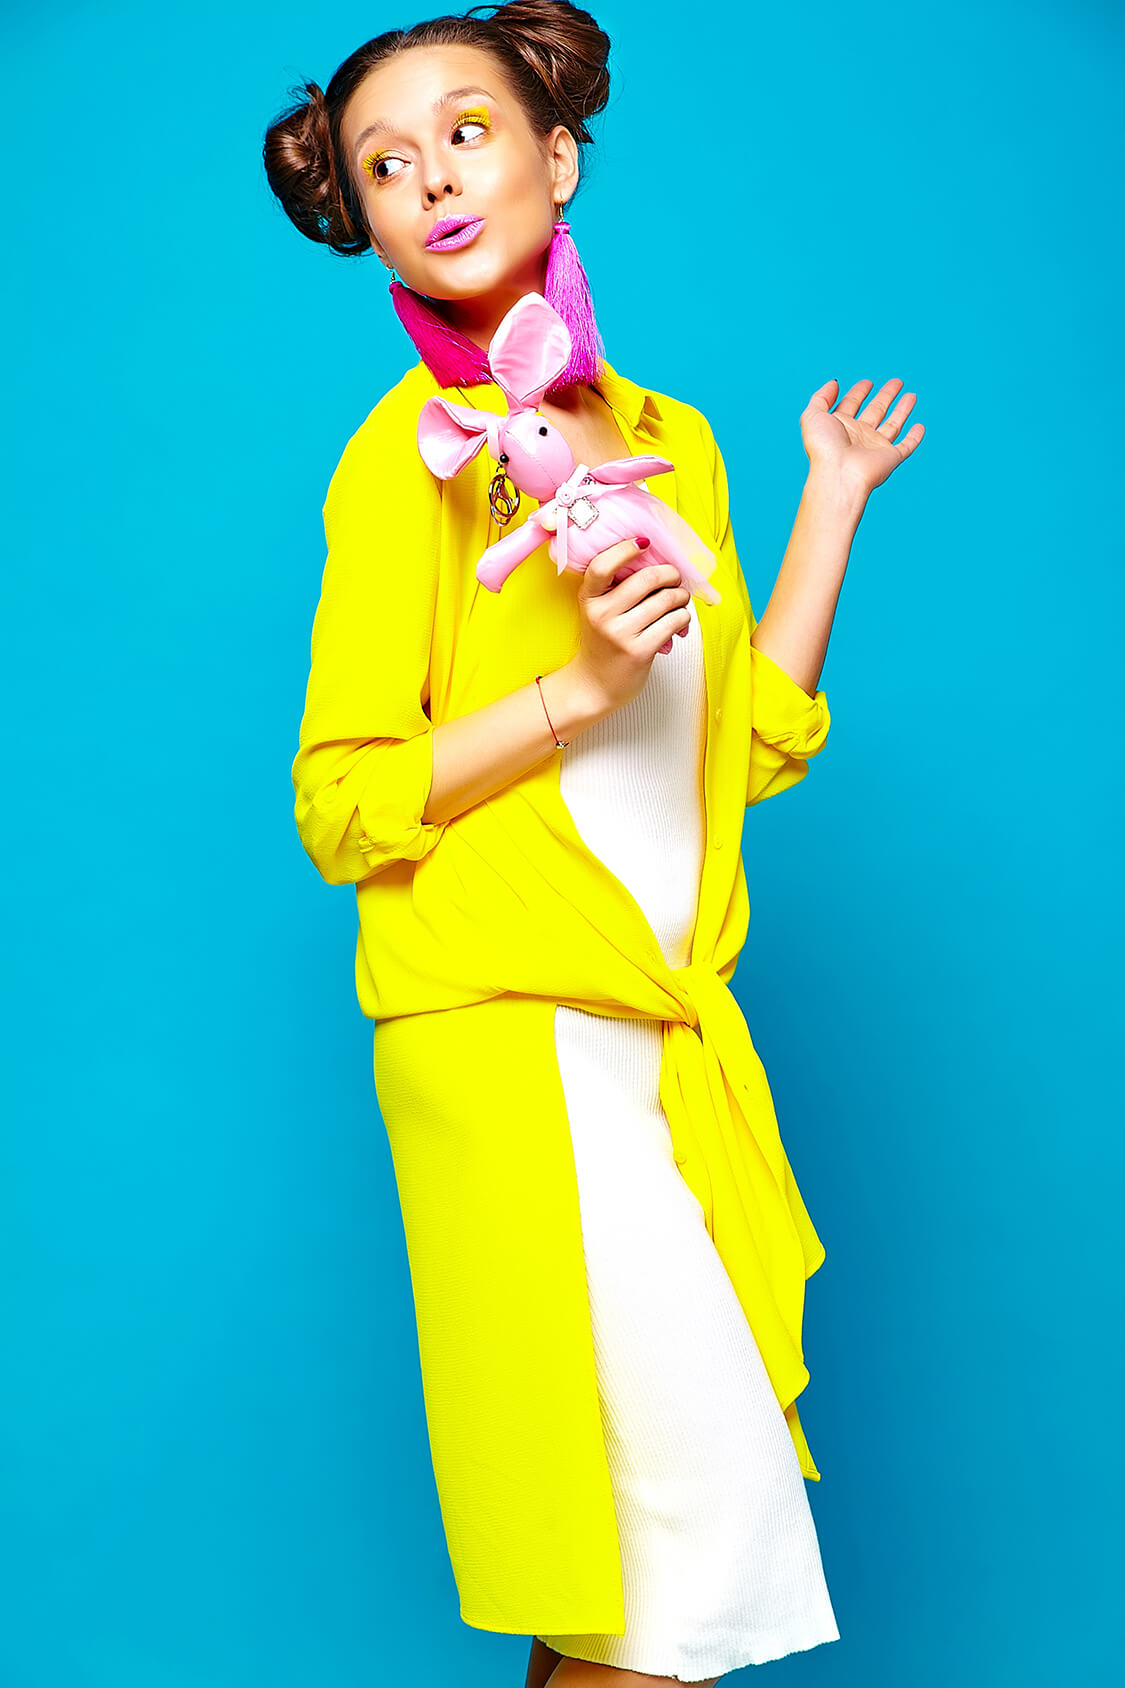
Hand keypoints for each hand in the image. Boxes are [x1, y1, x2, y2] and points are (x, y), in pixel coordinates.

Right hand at [566, 537, 690, 715]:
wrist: (595, 685)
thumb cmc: (603, 643)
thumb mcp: (598, 611)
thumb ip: (617, 588)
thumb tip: (659, 562)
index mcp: (589, 599)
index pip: (602, 566)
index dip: (625, 549)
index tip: (644, 543)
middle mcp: (601, 615)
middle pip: (647, 578)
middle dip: (670, 574)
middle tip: (675, 579)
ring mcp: (620, 634)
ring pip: (667, 599)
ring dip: (681, 597)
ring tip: (679, 602)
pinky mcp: (640, 651)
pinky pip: (674, 621)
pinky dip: (683, 618)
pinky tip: (679, 622)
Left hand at [800, 377, 924, 498]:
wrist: (839, 474)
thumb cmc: (824, 447)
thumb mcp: (813, 415)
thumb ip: (821, 397)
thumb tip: (835, 383)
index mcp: (840, 426)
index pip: (851, 405)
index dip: (858, 393)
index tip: (867, 383)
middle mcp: (858, 436)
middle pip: (875, 411)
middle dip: (885, 396)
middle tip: (897, 382)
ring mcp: (875, 448)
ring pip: (892, 425)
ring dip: (902, 410)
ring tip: (911, 395)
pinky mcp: (890, 458)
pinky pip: (906, 447)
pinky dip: (914, 438)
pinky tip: (920, 426)